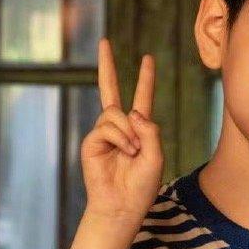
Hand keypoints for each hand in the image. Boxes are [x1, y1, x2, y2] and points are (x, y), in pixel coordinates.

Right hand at [80, 38, 163, 229]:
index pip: (142, 97)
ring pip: (116, 113)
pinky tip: (125, 153)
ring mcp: (104, 133)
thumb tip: (131, 111)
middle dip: (106, 66)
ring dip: (129, 133)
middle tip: (104, 42)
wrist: (122, 206)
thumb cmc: (141, 186)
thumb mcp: (156, 156)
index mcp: (139, 129)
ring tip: (133, 153)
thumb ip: (150, 130)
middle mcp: (119, 127)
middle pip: (110, 90)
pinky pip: (107, 127)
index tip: (148, 58)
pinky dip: (120, 138)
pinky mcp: (92, 142)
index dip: (145, 79)